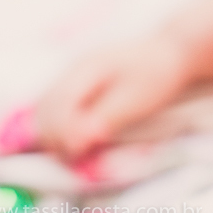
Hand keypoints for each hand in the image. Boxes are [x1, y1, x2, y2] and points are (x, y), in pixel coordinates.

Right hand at [34, 34, 191, 160]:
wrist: (167, 54)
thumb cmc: (157, 76)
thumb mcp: (137, 99)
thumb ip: (107, 118)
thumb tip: (80, 141)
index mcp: (87, 66)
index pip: (61, 101)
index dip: (64, 131)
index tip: (79, 151)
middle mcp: (72, 69)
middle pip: (46, 106)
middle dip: (56, 136)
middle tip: (78, 157)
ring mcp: (71, 76)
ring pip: (45, 108)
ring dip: (54, 134)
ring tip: (77, 152)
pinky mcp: (75, 86)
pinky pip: (54, 109)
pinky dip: (58, 128)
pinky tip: (76, 142)